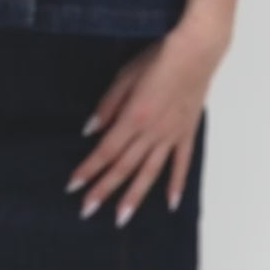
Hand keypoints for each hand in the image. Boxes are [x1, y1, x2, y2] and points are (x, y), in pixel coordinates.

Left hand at [63, 20, 227, 225]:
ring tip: (120, 219)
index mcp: (133, 117)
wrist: (196, 51)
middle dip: (103, 190)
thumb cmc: (158, 57)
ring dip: (134, 197)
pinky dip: (175, 184)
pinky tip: (170, 203)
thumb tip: (90, 131)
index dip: (88, 169)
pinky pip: (181, 164)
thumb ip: (108, 105)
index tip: (73, 186)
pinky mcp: (187, 134)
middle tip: (87, 210)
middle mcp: (152, 133)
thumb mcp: (125, 75)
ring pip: (150, 173)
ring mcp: (171, 136)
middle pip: (124, 167)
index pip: (105, 151)